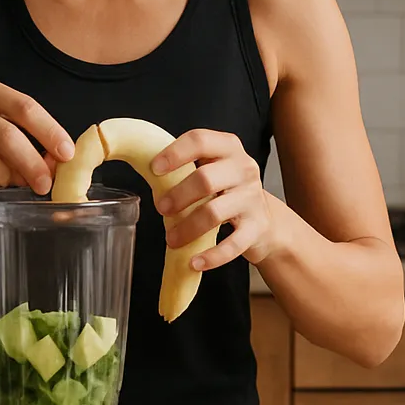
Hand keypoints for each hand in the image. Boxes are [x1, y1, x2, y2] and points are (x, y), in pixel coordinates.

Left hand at [151, 129, 277, 270]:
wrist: (262, 218)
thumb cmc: (225, 189)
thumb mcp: (211, 168)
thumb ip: (185, 165)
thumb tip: (141, 164)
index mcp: (228, 147)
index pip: (200, 141)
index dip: (174, 153)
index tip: (154, 168)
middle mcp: (244, 169)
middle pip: (205, 179)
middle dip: (178, 195)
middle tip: (160, 208)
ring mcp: (252, 199)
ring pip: (214, 213)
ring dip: (187, 228)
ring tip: (171, 240)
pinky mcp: (256, 227)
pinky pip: (233, 244)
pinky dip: (211, 257)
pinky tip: (194, 262)